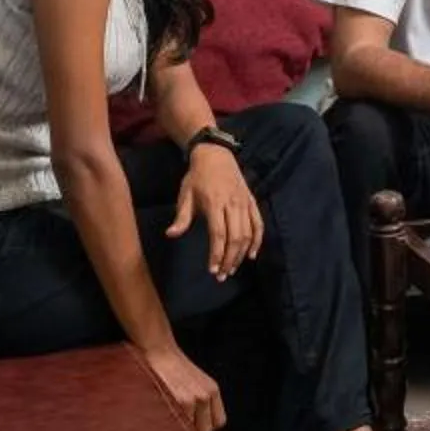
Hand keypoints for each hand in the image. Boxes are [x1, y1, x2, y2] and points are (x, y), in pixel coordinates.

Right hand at [141, 343, 225, 430]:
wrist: (159, 350)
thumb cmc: (172, 369)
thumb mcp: (195, 382)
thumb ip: (201, 402)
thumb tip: (196, 430)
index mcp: (212, 390)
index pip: (218, 422)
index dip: (204, 426)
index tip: (191, 424)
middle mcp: (207, 395)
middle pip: (206, 430)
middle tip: (177, 424)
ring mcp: (195, 398)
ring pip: (192, 430)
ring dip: (180, 429)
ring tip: (168, 418)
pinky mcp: (182, 400)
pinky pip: (180, 424)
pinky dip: (171, 424)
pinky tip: (163, 415)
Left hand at [167, 141, 262, 280]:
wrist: (216, 155)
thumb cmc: (197, 177)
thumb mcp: (185, 195)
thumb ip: (181, 217)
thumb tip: (171, 235)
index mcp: (214, 203)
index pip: (218, 234)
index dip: (217, 254)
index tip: (212, 269)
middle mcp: (232, 204)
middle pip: (235, 237)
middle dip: (229, 259)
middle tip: (222, 275)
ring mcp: (244, 203)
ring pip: (248, 233)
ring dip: (241, 254)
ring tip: (232, 268)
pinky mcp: (252, 202)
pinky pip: (258, 224)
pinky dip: (257, 240)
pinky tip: (252, 254)